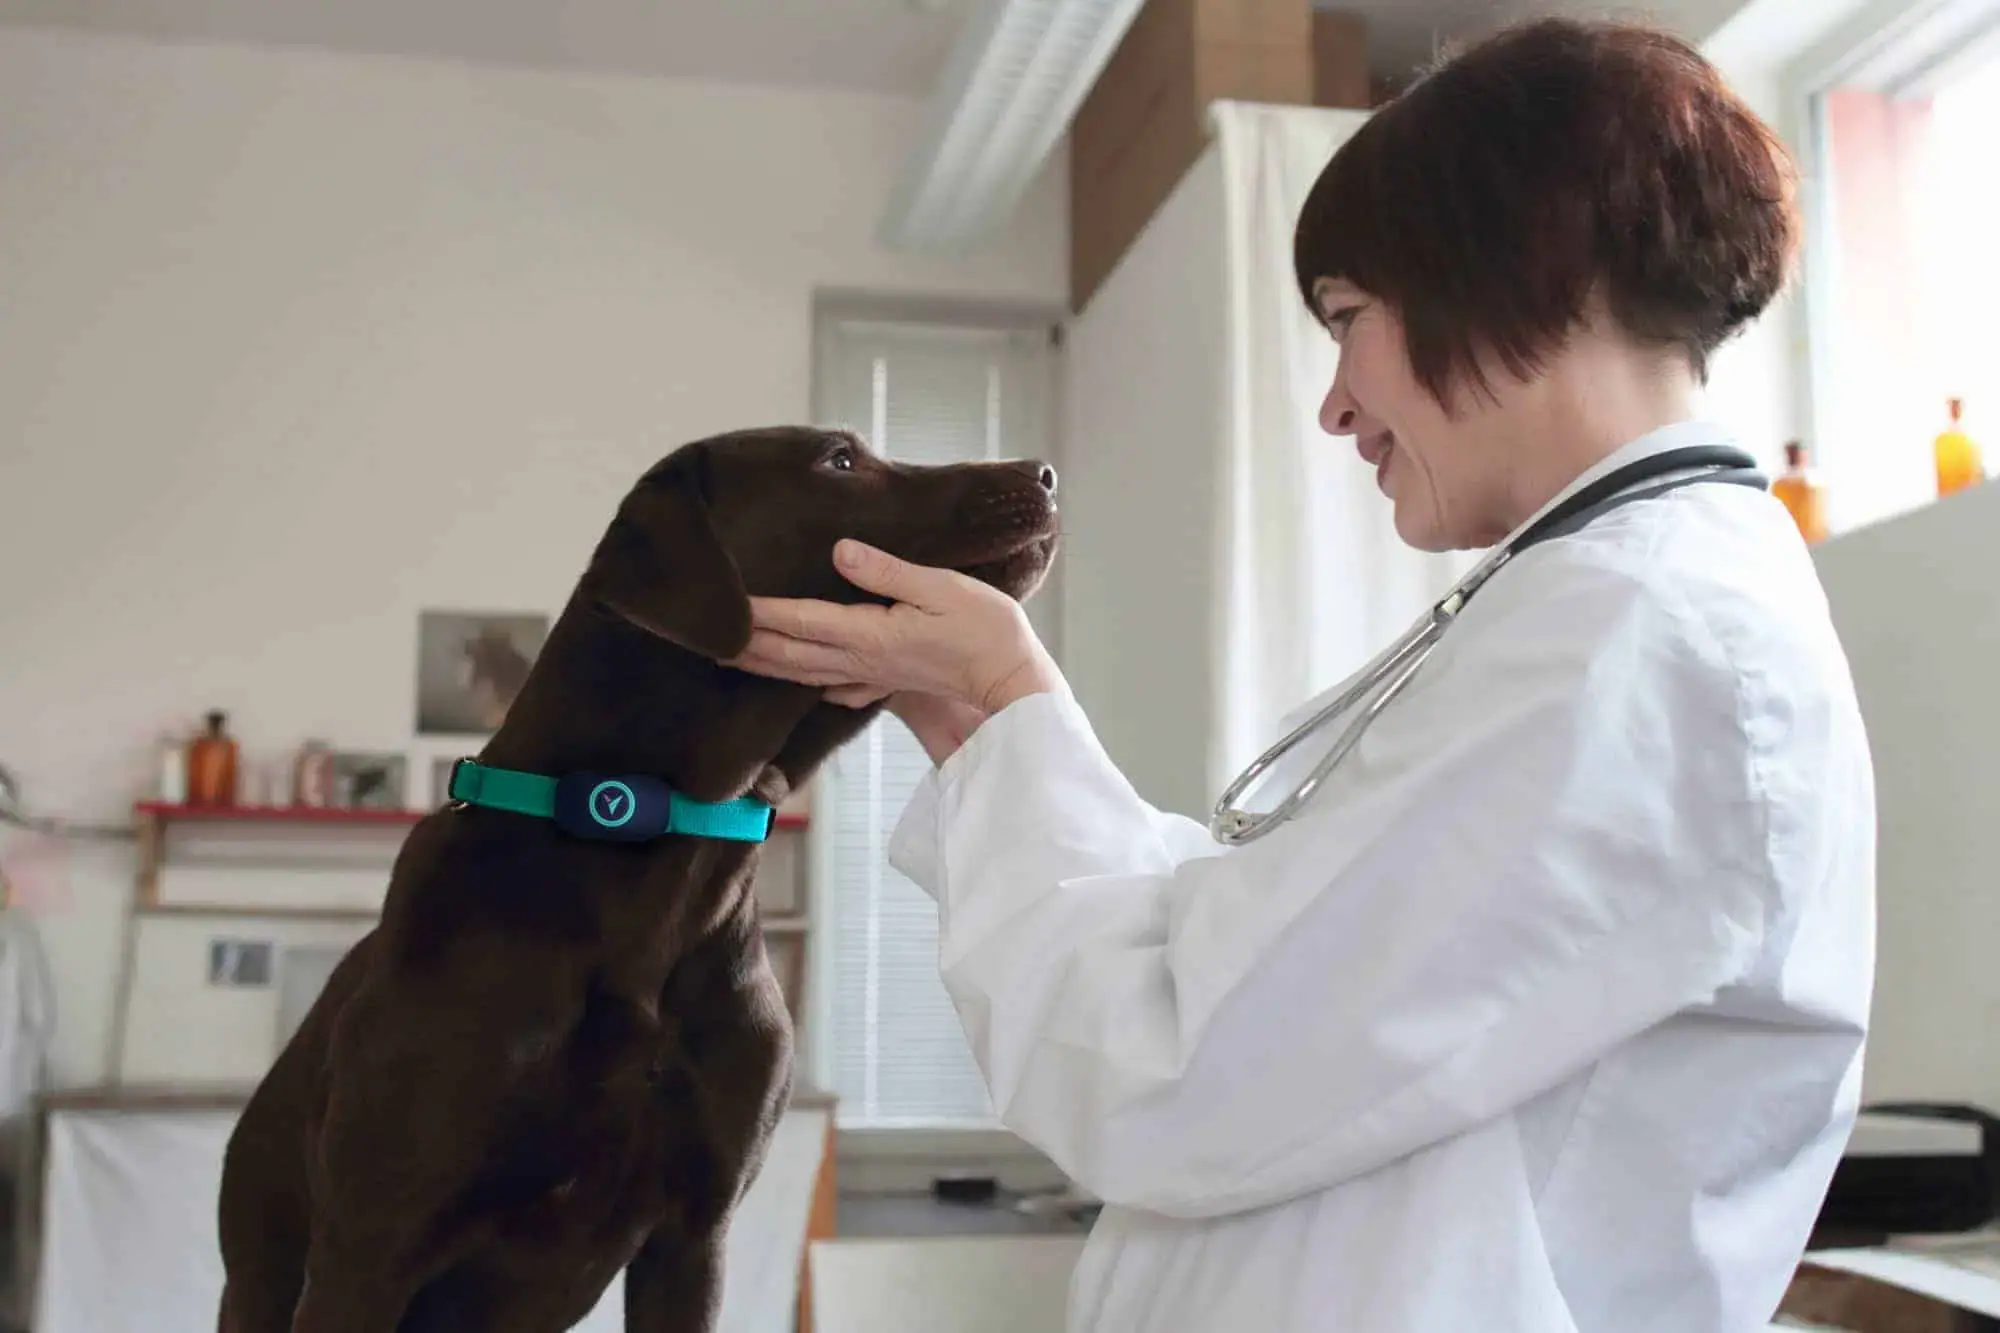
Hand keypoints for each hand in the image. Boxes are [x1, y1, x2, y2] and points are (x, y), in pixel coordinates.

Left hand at [728, 539, 1065, 718]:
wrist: (1012, 680)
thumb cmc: (985, 630)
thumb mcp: (940, 586)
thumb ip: (886, 571)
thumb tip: (840, 551)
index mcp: (867, 633)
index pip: (798, 621)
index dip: (756, 613)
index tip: (722, 606)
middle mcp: (860, 659)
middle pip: (787, 653)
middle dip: (744, 644)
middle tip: (703, 637)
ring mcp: (870, 675)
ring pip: (801, 672)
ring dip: (762, 663)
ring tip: (730, 657)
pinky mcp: (886, 681)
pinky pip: (832, 685)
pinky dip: (803, 682)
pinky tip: (797, 681)